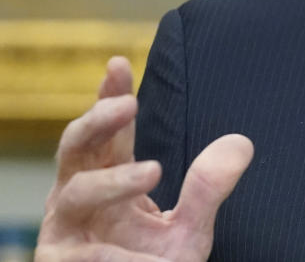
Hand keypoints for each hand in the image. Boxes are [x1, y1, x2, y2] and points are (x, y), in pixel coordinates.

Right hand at [36, 56, 253, 261]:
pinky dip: (113, 254)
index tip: (118, 63)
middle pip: (76, 145)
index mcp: (107, 180)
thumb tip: (241, 143)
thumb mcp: (188, 231)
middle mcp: (78, 199)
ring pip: (76, 192)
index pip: (109, 132)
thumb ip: (207, 189)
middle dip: (98, 119)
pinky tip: (141, 259)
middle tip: (129, 103)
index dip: (109, 96)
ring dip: (115, 182)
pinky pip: (82, 254)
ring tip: (155, 170)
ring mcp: (63, 232)